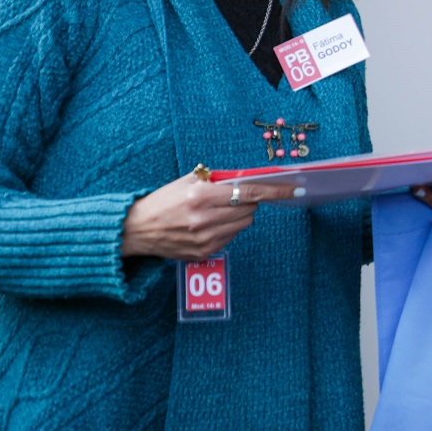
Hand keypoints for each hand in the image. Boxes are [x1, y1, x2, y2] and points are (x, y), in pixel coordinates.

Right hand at [121, 172, 299, 260]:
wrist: (137, 229)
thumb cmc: (163, 200)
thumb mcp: (187, 181)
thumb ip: (219, 179)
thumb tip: (249, 178)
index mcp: (201, 196)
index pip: (250, 192)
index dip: (275, 191)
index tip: (295, 189)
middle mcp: (205, 219)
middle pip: (250, 210)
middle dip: (248, 202)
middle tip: (231, 198)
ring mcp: (205, 239)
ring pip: (244, 224)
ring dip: (238, 216)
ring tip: (215, 212)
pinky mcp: (204, 252)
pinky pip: (231, 237)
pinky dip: (227, 229)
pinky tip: (208, 225)